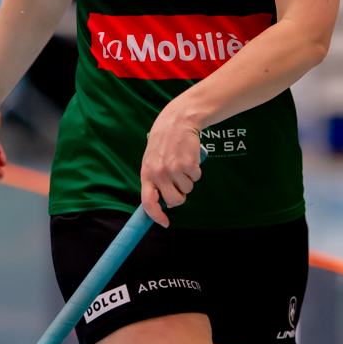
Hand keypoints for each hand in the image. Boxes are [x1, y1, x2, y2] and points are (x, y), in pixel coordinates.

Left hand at [140, 109, 202, 227]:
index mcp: (146, 173)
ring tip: (182, 163)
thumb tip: (165, 204)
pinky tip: (189, 158)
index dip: (156, 216)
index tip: (164, 223)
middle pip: (174, 201)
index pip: (148, 202)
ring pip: (187, 190)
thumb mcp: (152, 160)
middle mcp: (159, 173)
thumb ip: (155, 180)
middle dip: (180, 196)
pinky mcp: (188, 165)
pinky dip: (196, 171)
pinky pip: (196, 178)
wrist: (177, 120)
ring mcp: (173, 170)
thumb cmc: (164, 142)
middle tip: (179, 182)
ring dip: (188, 180)